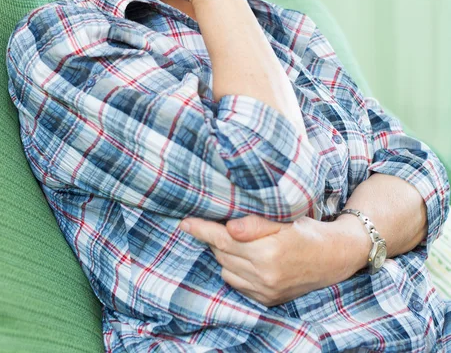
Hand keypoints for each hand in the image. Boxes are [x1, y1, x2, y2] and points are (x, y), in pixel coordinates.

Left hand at [179, 214, 345, 306]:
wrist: (335, 257)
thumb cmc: (308, 231)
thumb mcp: (285, 219)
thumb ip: (254, 224)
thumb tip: (228, 227)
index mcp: (268, 251)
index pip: (223, 238)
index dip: (202, 229)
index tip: (185, 222)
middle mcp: (265, 275)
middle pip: (222, 253)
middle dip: (213, 237)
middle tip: (211, 222)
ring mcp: (266, 291)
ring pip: (226, 270)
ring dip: (224, 254)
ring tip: (234, 240)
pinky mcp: (268, 300)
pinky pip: (237, 284)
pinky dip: (234, 269)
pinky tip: (244, 258)